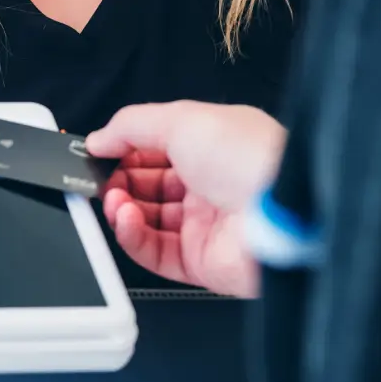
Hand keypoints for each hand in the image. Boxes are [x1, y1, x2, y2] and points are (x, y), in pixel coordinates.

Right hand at [87, 102, 285, 296]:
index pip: (155, 147)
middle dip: (118, 179)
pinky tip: (124, 218)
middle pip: (148, 185)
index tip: (98, 149)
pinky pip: (154, 252)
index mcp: (210, 145)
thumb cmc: (247, 156)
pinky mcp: (200, 262)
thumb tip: (98, 137)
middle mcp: (208, 185)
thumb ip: (132, 125)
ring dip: (121, 208)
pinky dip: (132, 236)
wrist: (282, 212)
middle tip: (99, 176)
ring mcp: (204, 225)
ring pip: (147, 220)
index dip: (125, 148)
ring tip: (112, 198)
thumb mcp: (182, 119)